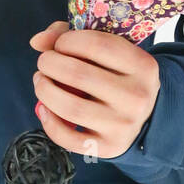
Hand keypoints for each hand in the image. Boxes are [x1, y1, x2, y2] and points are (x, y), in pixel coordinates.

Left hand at [29, 20, 159, 157]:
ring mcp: (124, 125)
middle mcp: (136, 96)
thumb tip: (37, 41)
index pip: (97, 45)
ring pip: (71, 107)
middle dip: (49, 63)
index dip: (68, 41)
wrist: (146, 115)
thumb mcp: (108, 50)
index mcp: (142, 65)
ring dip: (44, 90)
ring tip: (40, 81)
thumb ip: (70, 35)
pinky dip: (49, 122)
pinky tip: (44, 108)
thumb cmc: (118, 74)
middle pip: (78, 75)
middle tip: (44, 62)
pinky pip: (69, 138)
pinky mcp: (109, 148)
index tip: (59, 45)